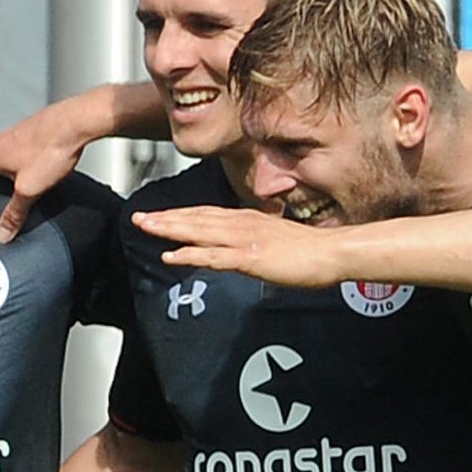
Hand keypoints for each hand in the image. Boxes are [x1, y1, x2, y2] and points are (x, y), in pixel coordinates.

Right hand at [0, 95, 98, 241]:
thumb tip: (2, 233)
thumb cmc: (49, 150)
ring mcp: (21, 129)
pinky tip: (44, 164)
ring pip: (8, 144)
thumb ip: (14, 213)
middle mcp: (3, 137)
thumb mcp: (29, 191)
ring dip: (12, 158)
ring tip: (23, 177)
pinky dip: (31, 152)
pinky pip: (28, 141)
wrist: (76, 123)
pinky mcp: (39, 126)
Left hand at [134, 204, 338, 286]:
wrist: (332, 252)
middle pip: (196, 218)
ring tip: (145, 228)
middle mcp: (242, 224)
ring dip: (170, 230)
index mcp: (248, 219)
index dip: (181, 215)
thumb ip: (258, 240)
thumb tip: (245, 248)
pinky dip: (189, 255)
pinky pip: (213, 256)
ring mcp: (244, 239)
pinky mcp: (250, 257)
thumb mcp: (278, 239)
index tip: (160, 215)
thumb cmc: (312, 250)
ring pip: (199, 232)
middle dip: (166, 218)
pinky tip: (170, 256)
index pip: (207, 214)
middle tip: (139, 218)